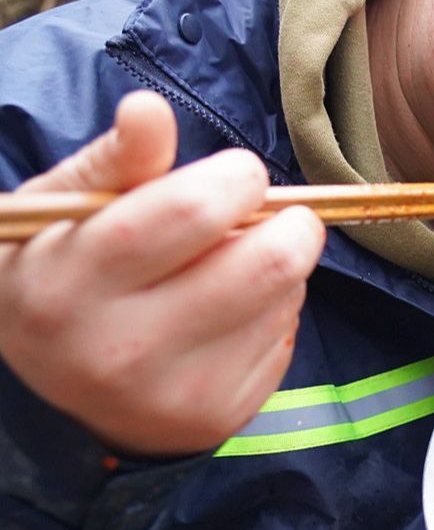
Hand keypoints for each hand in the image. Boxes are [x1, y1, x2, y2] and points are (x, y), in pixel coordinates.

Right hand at [0, 92, 325, 457]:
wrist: (46, 393)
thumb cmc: (62, 274)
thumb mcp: (61, 213)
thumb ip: (113, 162)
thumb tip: (149, 109)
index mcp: (69, 284)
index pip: (192, 211)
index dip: (237, 178)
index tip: (237, 175)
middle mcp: (118, 351)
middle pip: (268, 263)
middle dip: (290, 222)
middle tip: (270, 214)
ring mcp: (172, 395)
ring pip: (285, 297)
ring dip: (276, 268)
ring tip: (225, 268)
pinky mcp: (216, 419)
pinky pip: (284, 339)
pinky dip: (271, 313)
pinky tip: (224, 316)